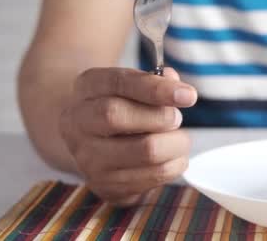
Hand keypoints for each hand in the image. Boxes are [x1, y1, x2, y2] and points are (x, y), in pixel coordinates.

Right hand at [59, 67, 196, 205]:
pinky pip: (153, 176)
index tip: (188, 96)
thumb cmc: (123, 105)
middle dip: (161, 117)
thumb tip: (178, 89)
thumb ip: (157, 81)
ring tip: (179, 139)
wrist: (93, 140)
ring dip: (176, 144)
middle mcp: (78, 122)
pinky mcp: (105, 185)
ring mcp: (88, 158)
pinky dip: (175, 164)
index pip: (119, 83)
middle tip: (177, 119)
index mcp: (88, 87)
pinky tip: (172, 156)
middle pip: (117, 116)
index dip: (156, 89)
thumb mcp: (133, 84)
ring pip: (144, 151)